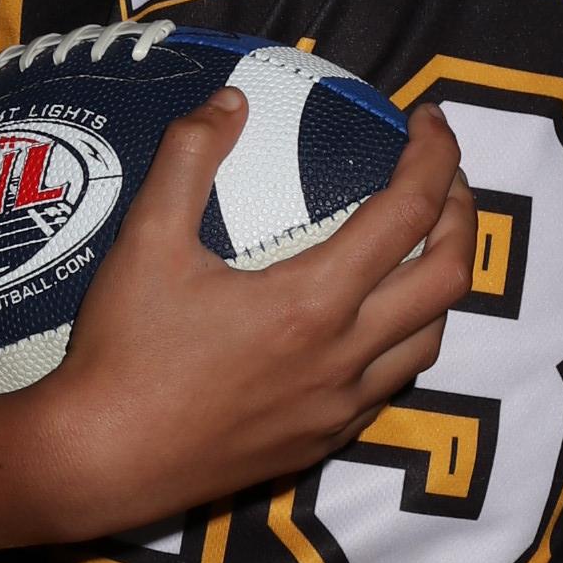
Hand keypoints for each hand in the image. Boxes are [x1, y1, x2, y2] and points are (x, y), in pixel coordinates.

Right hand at [36, 90, 472, 546]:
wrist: (100, 462)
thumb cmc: (122, 351)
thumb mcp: (145, 239)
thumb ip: (189, 156)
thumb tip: (230, 100)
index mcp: (313, 302)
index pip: (409, 211)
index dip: (434, 155)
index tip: (427, 120)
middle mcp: (344, 357)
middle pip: (448, 277)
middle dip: (462, 216)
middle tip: (441, 179)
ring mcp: (338, 408)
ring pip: (429, 339)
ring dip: (437, 284)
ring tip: (415, 248)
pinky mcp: (322, 442)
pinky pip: (389, 385)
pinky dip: (399, 340)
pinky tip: (365, 322)